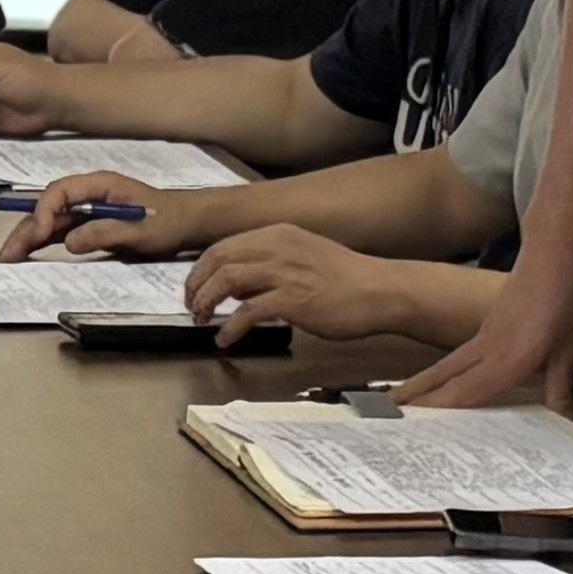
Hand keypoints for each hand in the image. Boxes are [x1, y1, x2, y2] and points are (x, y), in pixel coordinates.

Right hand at [0, 172, 198, 262]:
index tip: (39, 234)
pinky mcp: (88, 224)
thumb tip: (69, 242)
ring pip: (49, 220)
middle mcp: (88, 194)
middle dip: (26, 228)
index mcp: (99, 185)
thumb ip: (105, 232)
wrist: (186, 223)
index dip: (44, 211)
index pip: (61, 192)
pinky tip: (27, 254)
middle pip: (48, 207)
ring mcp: (86, 209)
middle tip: (8, 252)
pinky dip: (42, 242)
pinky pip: (59, 231)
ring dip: (28, 236)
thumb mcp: (141, 230)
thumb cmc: (168, 221)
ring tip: (8, 257)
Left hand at [186, 223, 476, 350]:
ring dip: (206, 302)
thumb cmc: (348, 280)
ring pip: (227, 280)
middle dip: (196, 284)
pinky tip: (226, 339)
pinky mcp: (293, 300)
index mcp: (279, 234)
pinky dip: (230, 327)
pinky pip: (247, 312)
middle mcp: (278, 247)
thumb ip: (271, 265)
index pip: (224, 246)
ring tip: (202, 320)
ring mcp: (285, 272)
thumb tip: (239, 286)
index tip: (195, 288)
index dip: (201, 269)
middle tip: (191, 306)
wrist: (381, 291)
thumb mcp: (305, 257)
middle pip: (218, 259)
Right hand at [392, 253, 572, 412]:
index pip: (461, 392)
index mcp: (504, 359)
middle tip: (384, 413)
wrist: (555, 251)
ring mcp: (484, 335)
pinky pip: (458, 354)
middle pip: (441, 377)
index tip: (406, 425)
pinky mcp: (489, 326)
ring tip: (400, 397)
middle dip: (414, 397)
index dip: (433, 410)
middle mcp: (486, 349)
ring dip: (422, 382)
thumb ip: (562, 393)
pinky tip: (445, 376)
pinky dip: (442, 370)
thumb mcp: (570, 352)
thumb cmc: (564, 298)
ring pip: (446, 364)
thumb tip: (572, 430)